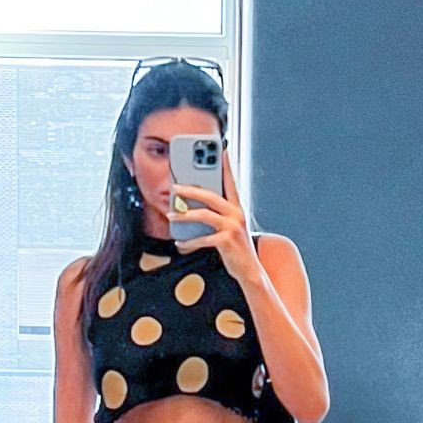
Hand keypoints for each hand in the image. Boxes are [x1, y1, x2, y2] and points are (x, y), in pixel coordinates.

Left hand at [169, 145, 260, 283]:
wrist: (250, 270)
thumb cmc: (237, 248)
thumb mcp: (230, 228)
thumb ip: (217, 216)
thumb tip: (193, 208)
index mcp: (238, 208)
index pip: (231, 182)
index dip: (226, 166)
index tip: (221, 151)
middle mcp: (237, 214)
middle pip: (211, 195)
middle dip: (191, 190)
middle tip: (176, 187)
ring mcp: (232, 227)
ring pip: (204, 215)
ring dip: (185, 215)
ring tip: (171, 215)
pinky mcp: (227, 241)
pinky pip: (202, 238)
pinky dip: (189, 241)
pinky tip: (180, 241)